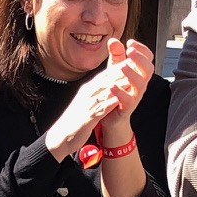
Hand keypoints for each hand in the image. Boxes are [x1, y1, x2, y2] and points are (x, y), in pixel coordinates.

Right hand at [44, 38, 152, 157]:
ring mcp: (88, 105)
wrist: (61, 135)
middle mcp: (88, 94)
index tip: (131, 60)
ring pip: (105, 91)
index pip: (105, 75)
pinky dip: (111, 103)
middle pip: (106, 80)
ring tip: (131, 78)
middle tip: (135, 64)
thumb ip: (96, 91)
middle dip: (121, 71)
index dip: (118, 67)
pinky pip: (101, 108)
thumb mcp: (85, 100)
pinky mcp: (88, 118)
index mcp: (88, 89)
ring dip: (118, 84)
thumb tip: (108, 82)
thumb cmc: (75, 118)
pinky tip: (120, 99)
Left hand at [100, 38, 153, 121]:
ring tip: (122, 66)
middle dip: (140, 59)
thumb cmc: (116, 91)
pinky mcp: (127, 108)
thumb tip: (112, 40)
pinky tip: (111, 85)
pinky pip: (128, 100)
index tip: (130, 42)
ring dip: (132, 74)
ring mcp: (135, 96)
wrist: (112, 117)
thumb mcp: (115, 71)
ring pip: (141, 84)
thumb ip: (115, 56)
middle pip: (148, 69)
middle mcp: (140, 83)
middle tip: (130, 51)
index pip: (148, 58)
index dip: (142, 48)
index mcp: (139, 72)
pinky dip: (120, 92)